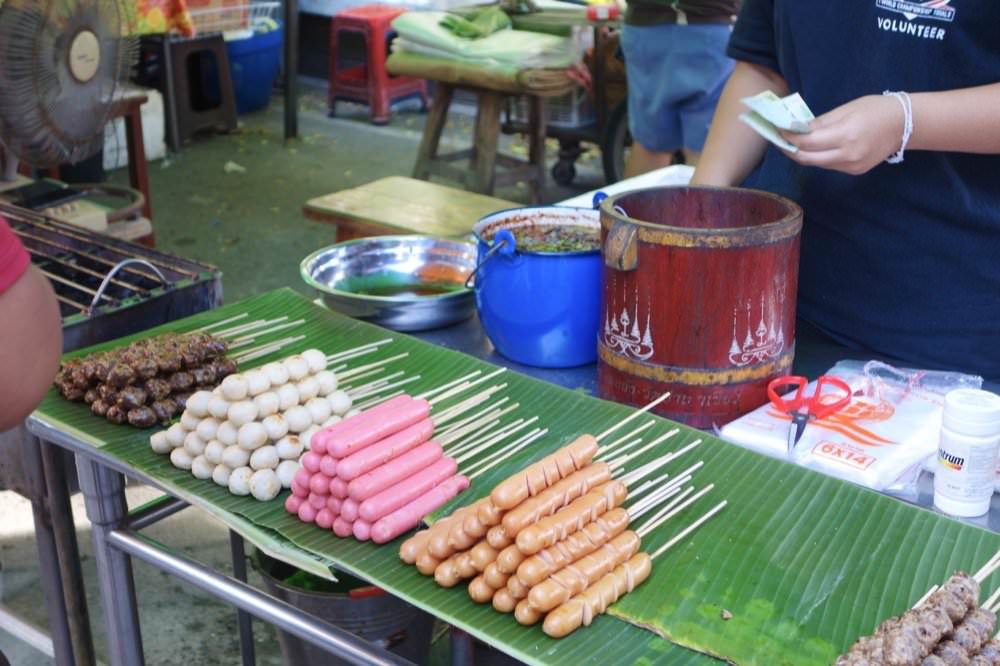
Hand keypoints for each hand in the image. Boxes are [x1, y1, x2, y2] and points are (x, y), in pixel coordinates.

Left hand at [779, 95, 905, 174]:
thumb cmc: (876, 109)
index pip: (807, 142)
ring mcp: (851, 166)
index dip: (789, 137)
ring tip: (792, 143)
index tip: (777, 130)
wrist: (905, 124)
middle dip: (789, 150)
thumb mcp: (846, 109)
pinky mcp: (855, 171)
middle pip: (807, 158)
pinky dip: (818, 157)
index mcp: (846, 135)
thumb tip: (797, 128)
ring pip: (817, 163)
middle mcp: (847, 155)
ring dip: (802, 154)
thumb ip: (820, 122)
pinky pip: (829, 165)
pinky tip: (814, 148)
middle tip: (778, 140)